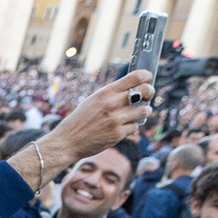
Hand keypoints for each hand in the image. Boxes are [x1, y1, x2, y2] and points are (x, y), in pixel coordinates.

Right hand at [35, 70, 154, 175]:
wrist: (67, 141)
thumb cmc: (80, 120)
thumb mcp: (93, 100)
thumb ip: (112, 93)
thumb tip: (135, 88)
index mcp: (106, 92)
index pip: (136, 76)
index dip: (146, 76)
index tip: (148, 79)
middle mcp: (113, 104)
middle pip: (146, 90)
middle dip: (150, 92)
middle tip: (147, 96)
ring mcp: (116, 119)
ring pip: (145, 110)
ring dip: (143, 112)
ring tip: (135, 114)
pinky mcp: (118, 134)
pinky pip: (135, 127)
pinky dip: (130, 127)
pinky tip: (120, 128)